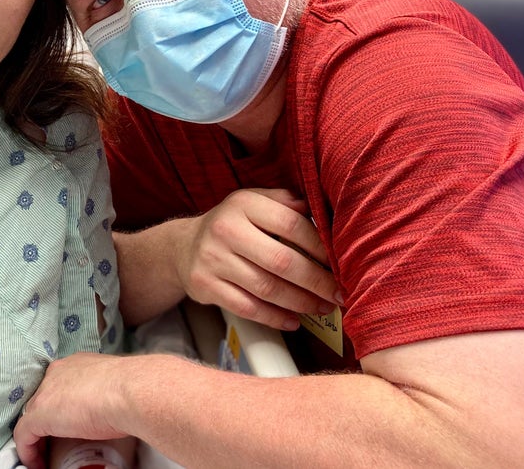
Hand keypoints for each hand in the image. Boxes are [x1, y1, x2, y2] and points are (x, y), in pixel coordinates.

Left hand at [13, 353, 134, 468]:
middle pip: (42, 400)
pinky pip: (23, 435)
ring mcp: (44, 394)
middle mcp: (56, 374)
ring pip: (31, 418)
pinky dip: (28, 452)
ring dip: (36, 439)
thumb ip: (105, 393)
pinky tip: (37, 464)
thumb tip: (111, 410)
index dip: (60, 407)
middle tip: (55, 442)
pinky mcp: (38, 415)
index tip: (68, 424)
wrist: (130, 391)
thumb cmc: (131, 388)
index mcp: (74, 365)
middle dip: (47, 421)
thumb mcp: (114, 386)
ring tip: (45, 456)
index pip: (59, 386)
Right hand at [174, 188, 340, 328]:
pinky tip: (293, 321)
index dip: (320, 247)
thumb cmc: (233, 225)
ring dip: (300, 302)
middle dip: (316, 281)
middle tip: (338, 294)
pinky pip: (247, 307)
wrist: (184, 246)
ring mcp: (212, 259)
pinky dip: (274, 317)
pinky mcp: (205, 285)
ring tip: (321, 308)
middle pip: (281, 261)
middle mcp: (225, 229)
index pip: (291, 224)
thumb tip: (324, 215)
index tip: (339, 264)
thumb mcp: (254, 203)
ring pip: (266, 288)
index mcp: (243, 204)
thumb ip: (286, 204)